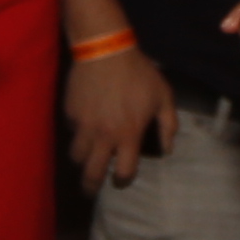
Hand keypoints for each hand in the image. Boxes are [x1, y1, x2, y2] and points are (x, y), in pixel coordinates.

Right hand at [64, 44, 176, 188]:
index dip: (123, 181)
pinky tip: (84, 127)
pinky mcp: (70, 114)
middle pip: (92, 173)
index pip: (124, 172)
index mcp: (128, 135)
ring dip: (82, 162)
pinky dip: (77, 135)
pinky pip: (72, 132)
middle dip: (91, 187)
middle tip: (91, 189)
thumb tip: (168, 149)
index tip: (121, 180)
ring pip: (76, 157)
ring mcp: (84, 126)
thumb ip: (168, 125)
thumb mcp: (163, 97)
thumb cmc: (139, 73)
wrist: (105, 50)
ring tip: (85, 160)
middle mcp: (104, 136)